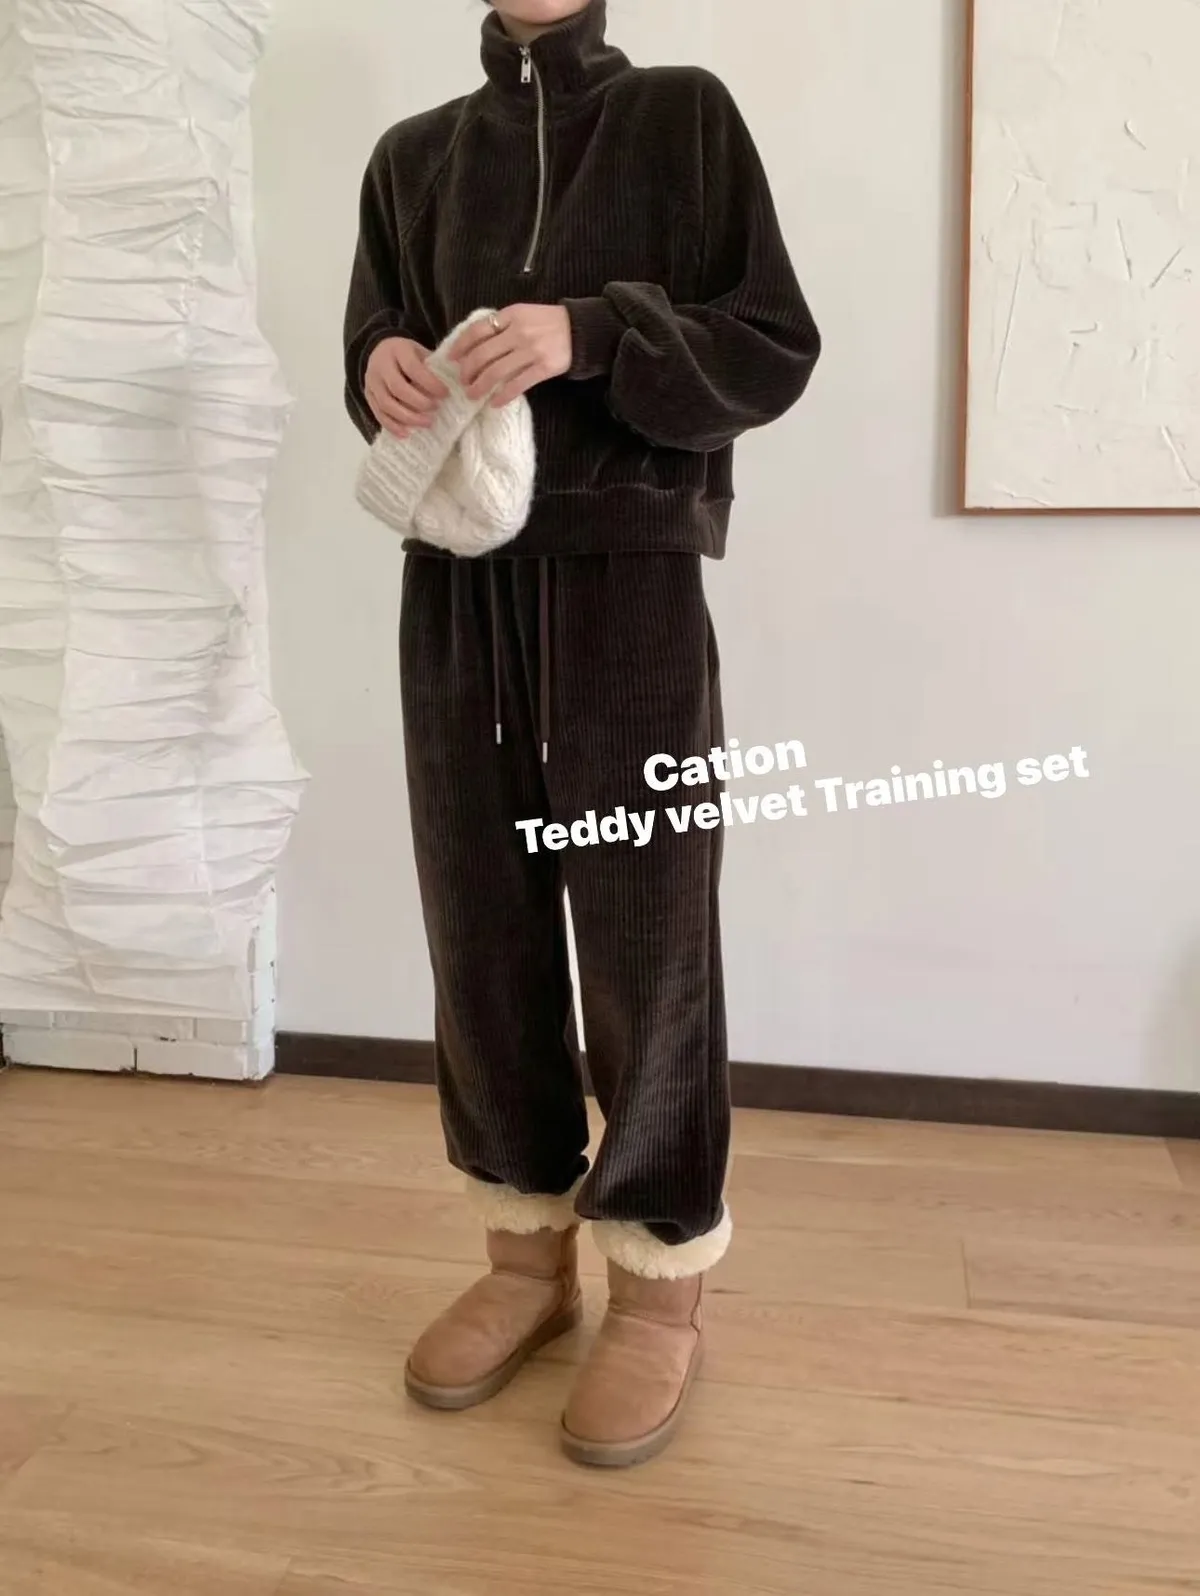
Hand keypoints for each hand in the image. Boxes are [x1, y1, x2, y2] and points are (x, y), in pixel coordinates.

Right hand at [365, 337, 447, 439]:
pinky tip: (407, 433)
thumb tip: (456, 386)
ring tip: (426, 423)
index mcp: (397, 350)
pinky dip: (393, 426)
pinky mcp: (368, 396)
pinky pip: (379, 414)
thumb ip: (433, 367)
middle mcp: (380, 365)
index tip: (446, 394)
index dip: (430, 383)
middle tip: (436, 410)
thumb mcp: (420, 352)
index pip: (413, 368)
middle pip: (398, 388)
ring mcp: (371, 382)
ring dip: (408, 417)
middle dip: (419, 403)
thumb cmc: (407, 355)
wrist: (380, 351)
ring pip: (386, 404)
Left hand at [449, 305, 571, 406]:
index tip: (451, 358)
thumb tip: (474, 344)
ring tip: (472, 394)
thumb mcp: (523, 314)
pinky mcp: (544, 368)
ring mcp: (531, 351)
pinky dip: (503, 396)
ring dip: (480, 386)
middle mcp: (519, 332)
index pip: (477, 330)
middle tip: (462, 381)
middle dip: (468, 370)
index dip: (461, 346)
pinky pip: (517, 385)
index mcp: (511, 315)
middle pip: (483, 354)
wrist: (580, 330)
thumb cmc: (547, 323)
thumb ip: (502, 325)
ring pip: (497, 372)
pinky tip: (494, 403)